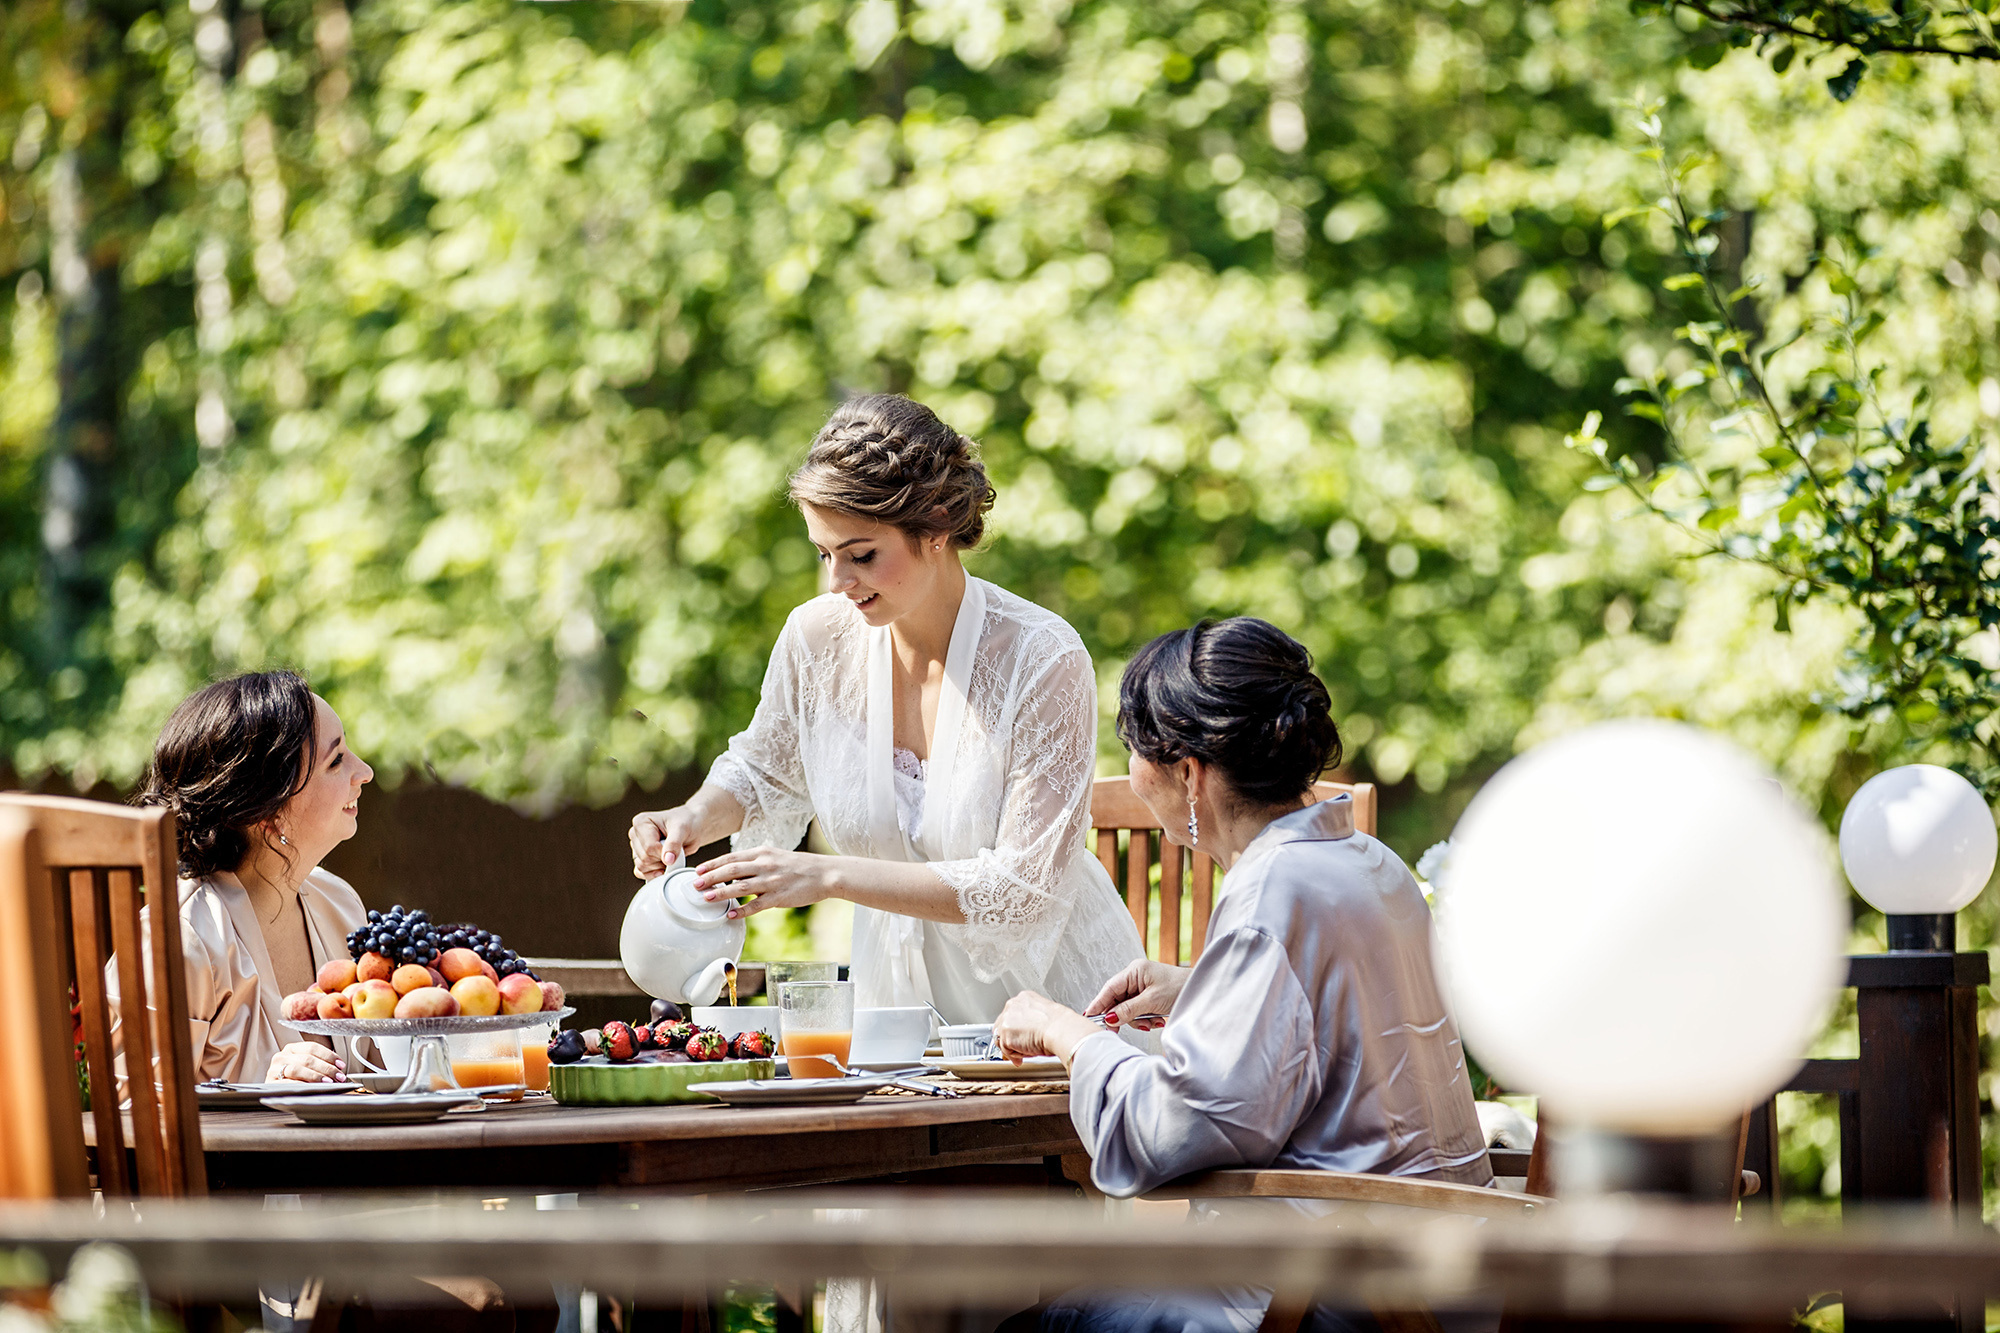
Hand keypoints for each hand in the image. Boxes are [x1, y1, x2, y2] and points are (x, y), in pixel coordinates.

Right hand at [268, 1042, 344, 1082]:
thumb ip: (319, 1063)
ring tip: (328, 1082)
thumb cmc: (294, 1078)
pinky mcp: (270, 1083)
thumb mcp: (305, 1067)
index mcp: (291, 1048)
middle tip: (339, 1076)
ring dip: (316, 1076)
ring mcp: (274, 1069)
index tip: (341, 1065)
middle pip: (307, 1059)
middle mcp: (281, 1056)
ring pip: (297, 1069)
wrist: (275, 1093)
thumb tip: (339, 1068)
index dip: (329, 1055)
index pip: (312, 1047)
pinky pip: (288, 1082)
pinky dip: (302, 1084)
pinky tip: (312, 1087)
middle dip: (326, 1068)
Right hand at [630, 807, 701, 878]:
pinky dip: (652, 874)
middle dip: (662, 859)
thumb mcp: (682, 829)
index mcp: (642, 822)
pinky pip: (640, 872)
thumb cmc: (687, 822)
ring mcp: (637, 846)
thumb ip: (674, 843)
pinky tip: (663, 870)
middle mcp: (635, 834)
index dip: (664, 853)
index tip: (675, 849)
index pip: (648, 847)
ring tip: (670, 855)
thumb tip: (667, 860)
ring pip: (642, 866)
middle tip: (674, 851)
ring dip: (659, 866)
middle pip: (645, 858)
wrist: (692, 828)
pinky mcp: (640, 857)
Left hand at [693, 848, 836, 918]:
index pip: (732, 857)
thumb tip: (733, 874)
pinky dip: (742, 910)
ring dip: (721, 893)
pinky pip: (756, 905)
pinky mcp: (779, 897)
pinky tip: (731, 915)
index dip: (713, 864)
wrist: (825, 873)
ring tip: (706, 898)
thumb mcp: (775, 856)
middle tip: (695, 884)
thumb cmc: (799, 866)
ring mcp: (772, 881)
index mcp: (762, 853)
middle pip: (732, 870)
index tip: (698, 870)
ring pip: (741, 887)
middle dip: (711, 877)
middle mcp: (765, 865)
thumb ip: (755, 863)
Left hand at [994, 991, 1096, 1065]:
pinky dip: (1014, 1056)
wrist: (1061, 1030)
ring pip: (1002, 1038)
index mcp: (1024, 998)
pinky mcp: (1006, 1034)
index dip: (1015, 1028)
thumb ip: (1033, 1020)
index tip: (1020, 1036)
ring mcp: (1007, 1019)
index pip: (1012, 1014)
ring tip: (1025, 1053)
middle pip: (1002, 1025)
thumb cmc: (1060, 1025)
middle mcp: (1013, 1005)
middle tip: (1019, 1048)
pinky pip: (1006, 1050)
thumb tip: (1031, 1031)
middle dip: (1009, 1038)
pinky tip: (1023, 1057)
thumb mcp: (1045, 1015)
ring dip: (1012, 1048)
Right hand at [1084, 959, 1190, 1030]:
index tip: (1088, 1017)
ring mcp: (1143, 987)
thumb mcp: (1152, 1001)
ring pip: (1127, 1009)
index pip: (1109, 989)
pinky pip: (1138, 1011)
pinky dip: (1146, 1018)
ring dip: (1138, 1019)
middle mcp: (1136, 977)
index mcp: (1134, 971)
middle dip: (1124, 1016)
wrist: (1203, 991)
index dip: (1098, 1004)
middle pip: (1117, 1001)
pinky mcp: (1149, 997)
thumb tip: (1109, 1018)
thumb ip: (1128, 1010)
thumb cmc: (1181, 988)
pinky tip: (1157, 1020)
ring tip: (1153, 1022)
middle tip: (1124, 1028)